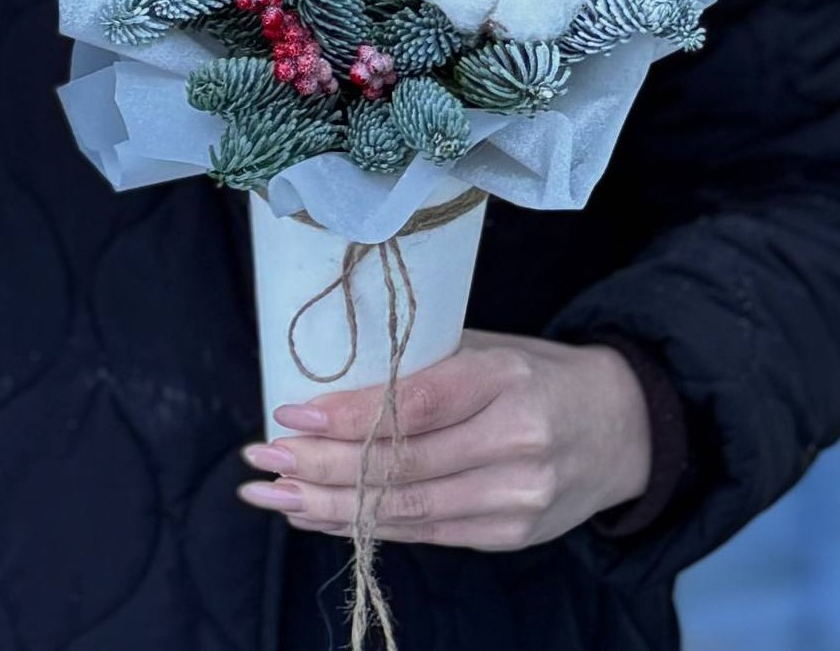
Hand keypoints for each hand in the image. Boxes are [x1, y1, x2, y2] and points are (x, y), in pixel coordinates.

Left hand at [239, 330, 651, 550]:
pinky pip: (422, 534)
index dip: (348, 416)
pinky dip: (363, 527)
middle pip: (401, 466)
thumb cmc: (540, 374)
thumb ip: (423, 366)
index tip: (289, 414)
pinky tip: (317, 516)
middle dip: (320, 467)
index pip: (415, 405)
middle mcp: (516, 445)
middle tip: (261, 461)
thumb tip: (331, 387)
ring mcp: (515, 500)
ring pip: (404, 510)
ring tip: (271, 495)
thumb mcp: (489, 349)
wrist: (624, 429)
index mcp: (507, 381)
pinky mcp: (509, 536)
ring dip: (326, 506)